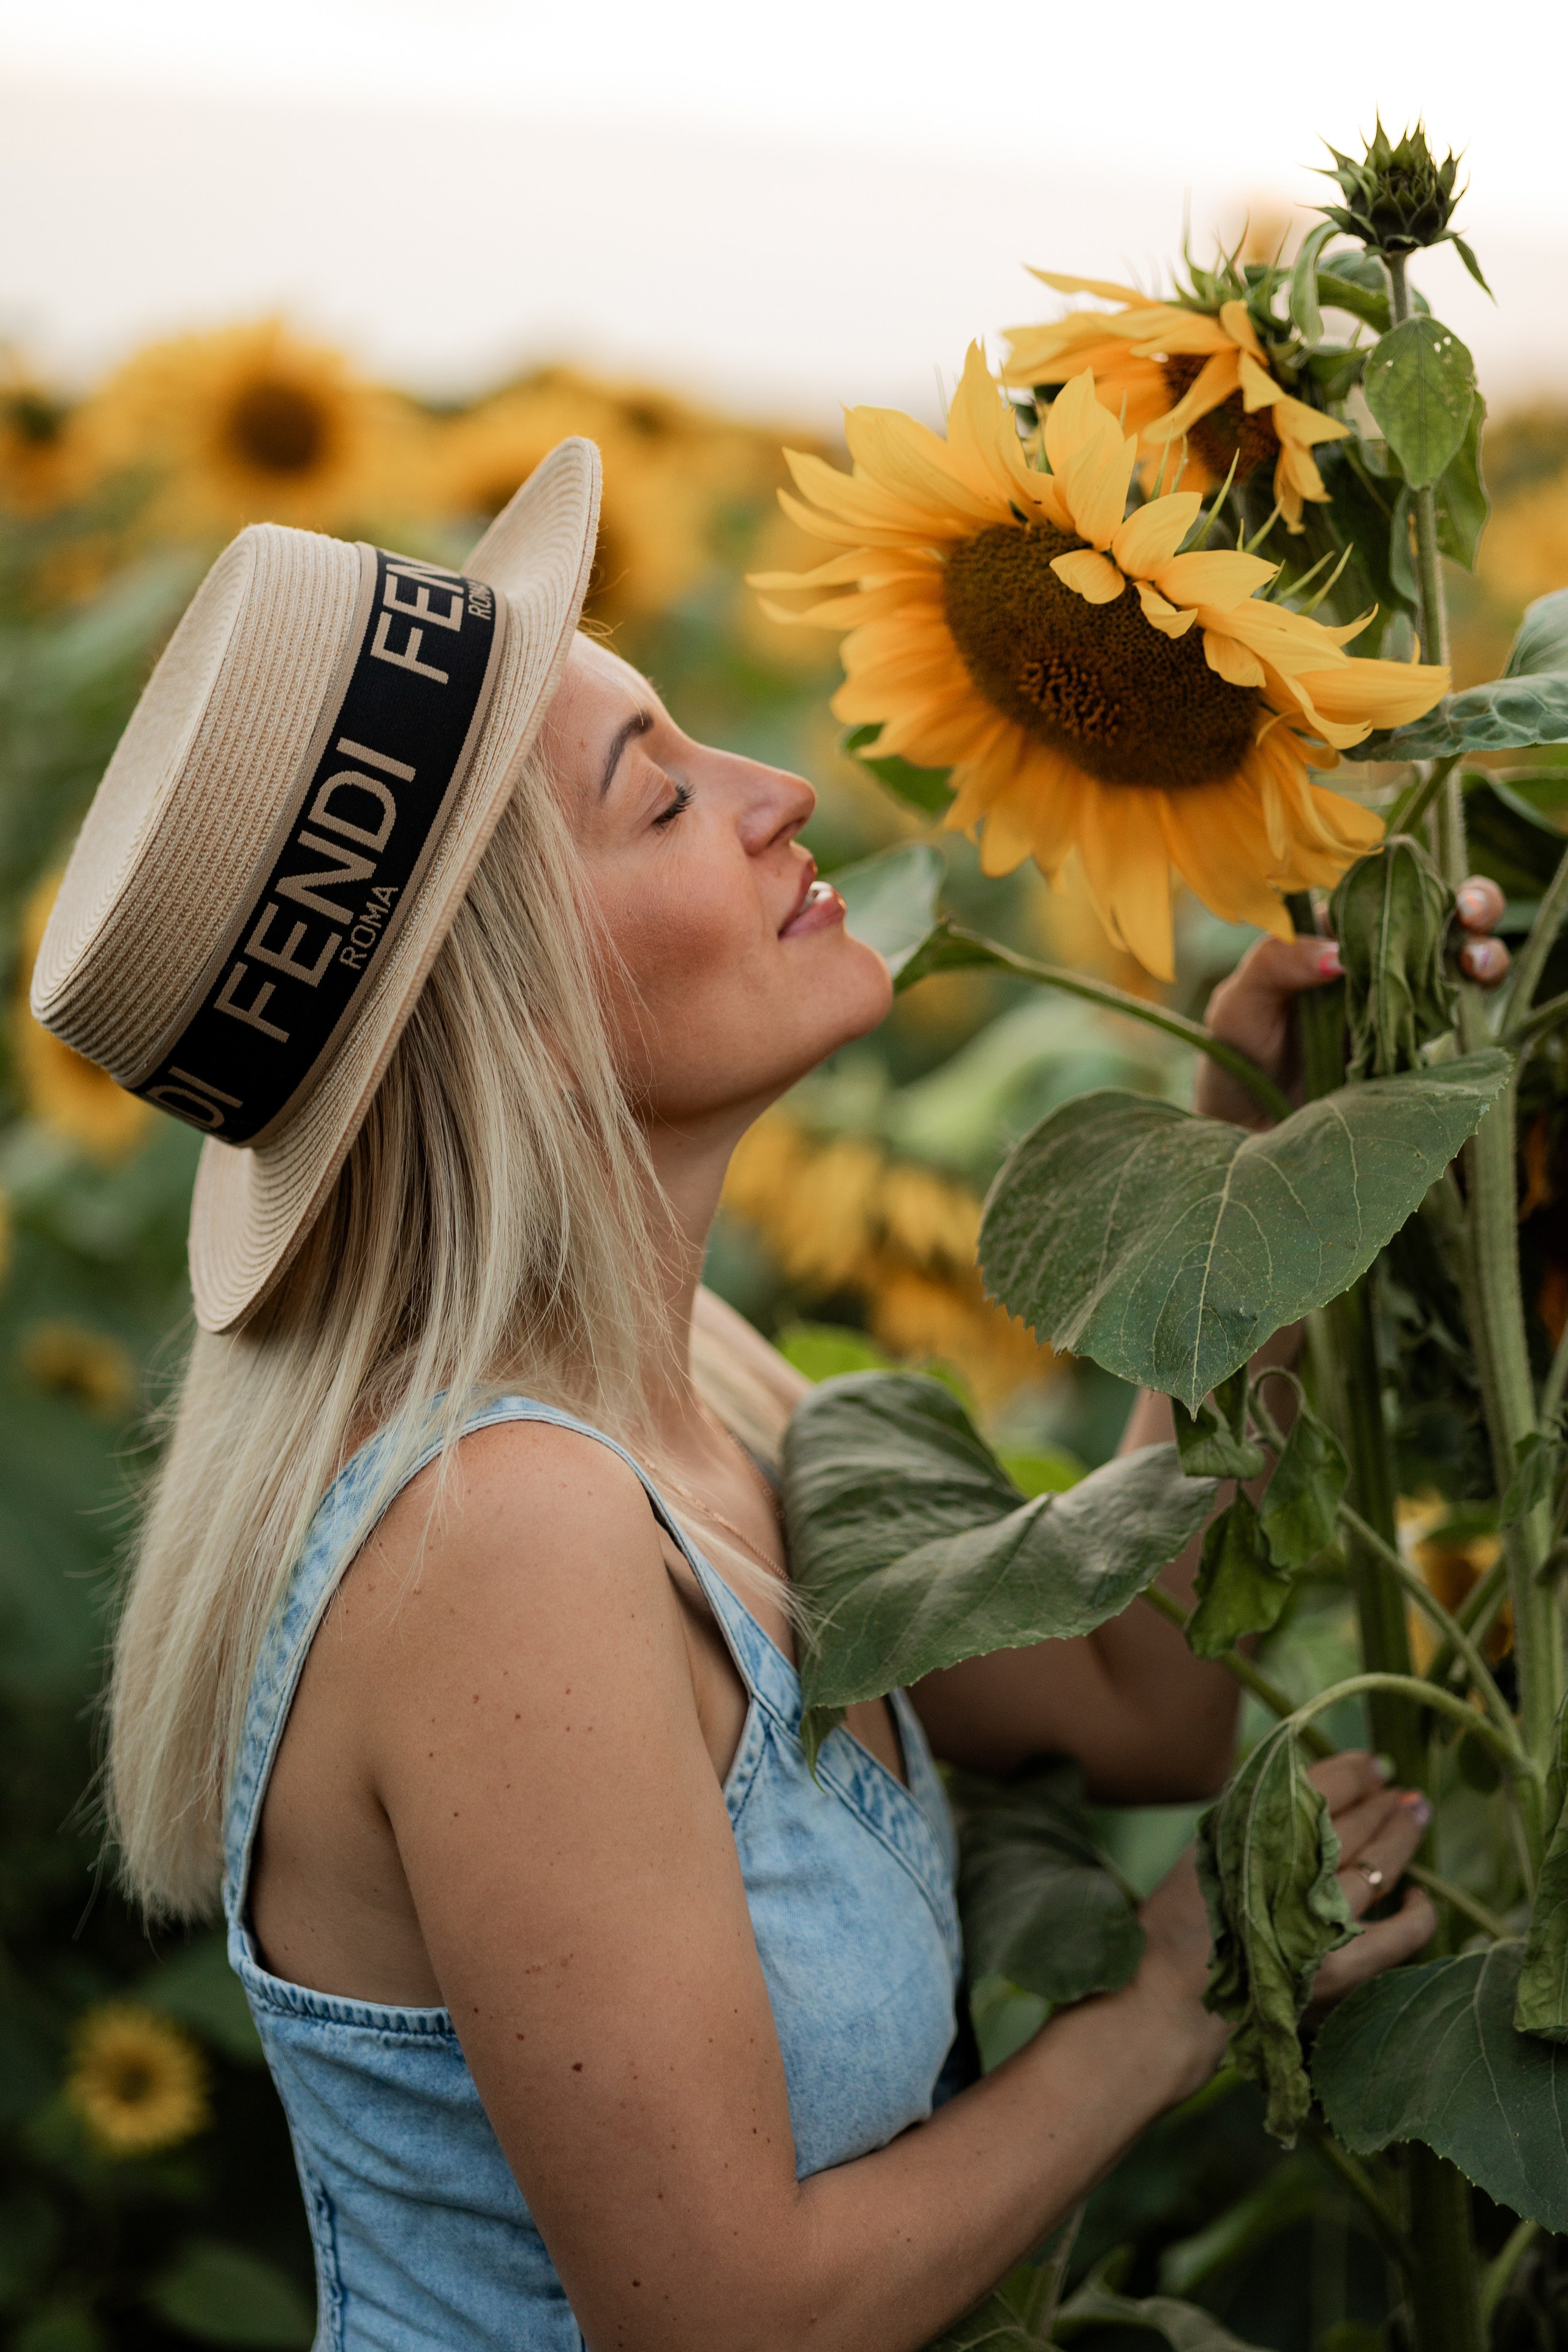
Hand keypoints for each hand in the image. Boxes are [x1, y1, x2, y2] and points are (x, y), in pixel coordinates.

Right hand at [1129, 1750, 1434, 2100]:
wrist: (1173, 1995)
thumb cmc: (1182, 1916)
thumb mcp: (1210, 1844)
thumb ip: (1254, 1812)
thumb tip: (1311, 1783)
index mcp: (1253, 1830)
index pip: (1322, 1786)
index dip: (1355, 1771)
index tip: (1374, 1764)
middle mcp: (1290, 1870)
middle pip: (1356, 1822)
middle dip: (1382, 1799)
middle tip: (1398, 1787)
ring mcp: (1320, 1923)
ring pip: (1381, 1865)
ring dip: (1402, 1835)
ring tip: (1413, 1813)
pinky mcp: (1341, 1970)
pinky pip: (1403, 1935)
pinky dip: (1418, 1912)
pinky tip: (1419, 1893)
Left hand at [1195, 876, 1510, 1129]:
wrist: (1246, 1120)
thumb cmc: (1235, 1048)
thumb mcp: (1241, 1000)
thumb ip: (1277, 964)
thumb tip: (1338, 953)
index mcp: (1332, 933)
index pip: (1382, 889)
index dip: (1414, 877)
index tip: (1425, 879)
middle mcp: (1374, 960)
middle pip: (1436, 917)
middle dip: (1471, 905)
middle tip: (1471, 914)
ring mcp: (1399, 1002)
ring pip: (1458, 963)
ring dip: (1484, 954)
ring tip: (1476, 964)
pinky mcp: (1414, 1046)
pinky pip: (1452, 1020)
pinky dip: (1470, 1006)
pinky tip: (1466, 1004)